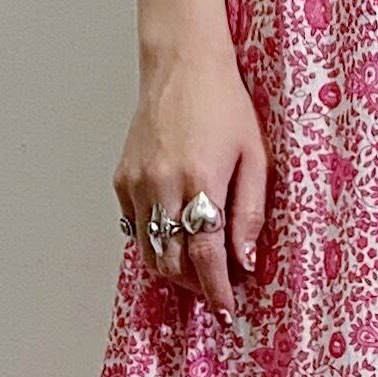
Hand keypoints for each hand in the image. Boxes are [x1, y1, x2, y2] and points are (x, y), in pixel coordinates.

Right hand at [116, 45, 266, 319]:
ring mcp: (137, 183)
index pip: (205, 255)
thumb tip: (244, 260)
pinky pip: (136, 228)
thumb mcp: (255, 157)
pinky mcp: (122, 178)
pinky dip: (155, 243)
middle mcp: (163, 185)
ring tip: (199, 271)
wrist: (183, 65)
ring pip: (150, 251)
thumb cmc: (224, 105)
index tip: (226, 311)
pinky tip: (176, 239)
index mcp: (201, 180)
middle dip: (197, 285)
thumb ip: (250, 212)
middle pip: (173, 261)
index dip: (217, 289)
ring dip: (174, 270)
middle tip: (218, 291)